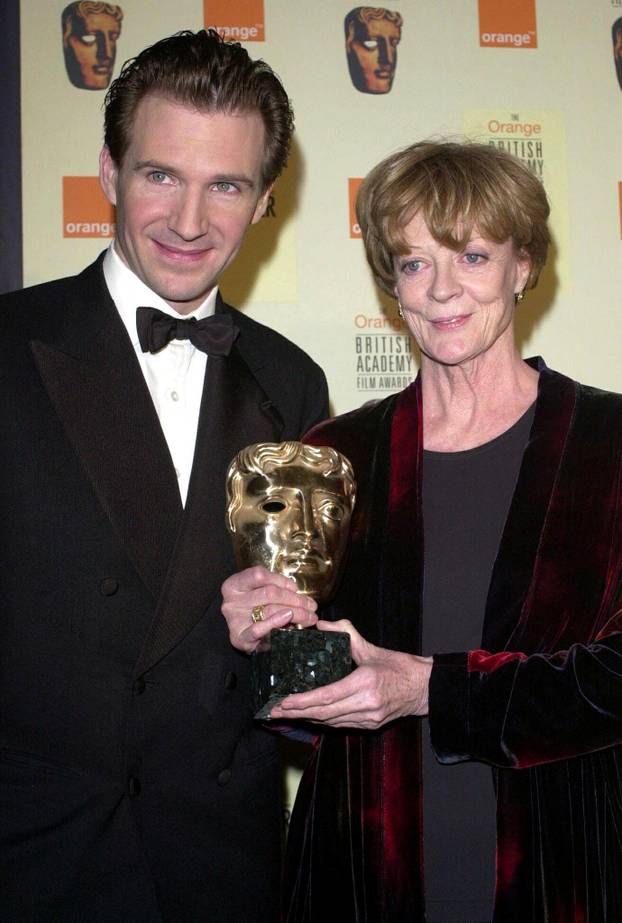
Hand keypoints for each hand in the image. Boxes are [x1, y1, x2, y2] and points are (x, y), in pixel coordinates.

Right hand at [221, 565, 317, 653]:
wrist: (243, 637)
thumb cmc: (254, 610)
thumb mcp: (259, 593)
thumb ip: (274, 588)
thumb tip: (297, 591)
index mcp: (234, 585)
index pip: (259, 575)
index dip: (281, 580)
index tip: (296, 588)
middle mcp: (231, 601)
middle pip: (269, 593)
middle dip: (295, 599)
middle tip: (311, 606)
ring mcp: (234, 620)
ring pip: (270, 610)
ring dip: (296, 612)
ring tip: (310, 616)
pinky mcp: (239, 638)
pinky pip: (259, 629)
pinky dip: (275, 622)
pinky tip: (288, 619)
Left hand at [269, 619, 431, 727]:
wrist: (424, 689)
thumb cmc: (400, 666)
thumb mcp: (373, 648)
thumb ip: (347, 634)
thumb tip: (323, 624)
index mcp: (366, 683)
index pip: (328, 696)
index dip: (303, 701)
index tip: (284, 700)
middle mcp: (366, 704)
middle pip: (325, 714)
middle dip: (298, 712)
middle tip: (275, 710)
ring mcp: (369, 718)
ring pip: (331, 722)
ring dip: (307, 719)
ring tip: (286, 714)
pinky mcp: (370, 725)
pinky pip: (341, 725)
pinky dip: (323, 721)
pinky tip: (309, 716)